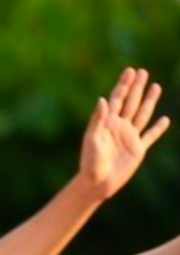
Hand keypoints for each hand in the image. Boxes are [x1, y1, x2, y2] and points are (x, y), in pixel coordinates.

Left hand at [78, 68, 170, 200]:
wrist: (96, 183)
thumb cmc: (90, 162)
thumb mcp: (92, 139)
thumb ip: (98, 119)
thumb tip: (103, 99)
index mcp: (107, 123)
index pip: (117, 99)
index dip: (123, 85)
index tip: (130, 71)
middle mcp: (119, 127)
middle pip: (131, 102)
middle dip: (136, 87)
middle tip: (142, 71)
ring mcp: (129, 137)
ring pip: (142, 115)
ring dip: (149, 101)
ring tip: (155, 86)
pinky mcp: (138, 150)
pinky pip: (150, 136)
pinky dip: (158, 128)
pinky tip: (165, 119)